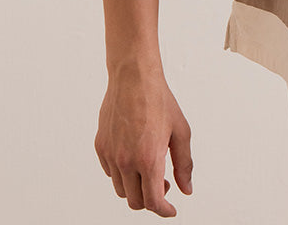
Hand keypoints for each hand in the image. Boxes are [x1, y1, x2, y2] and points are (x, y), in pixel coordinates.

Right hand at [95, 69, 192, 216]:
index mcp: (148, 159)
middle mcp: (126, 161)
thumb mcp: (181, 131)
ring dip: (136, 187)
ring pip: (121, 189)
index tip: (171, 210)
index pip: (153, 202)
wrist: (133, 77)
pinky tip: (134, 157)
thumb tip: (186, 189)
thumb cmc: (159, 100)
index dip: (163, 211)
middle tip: (163, 185)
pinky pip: (109, 173)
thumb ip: (184, 164)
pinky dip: (122, 174)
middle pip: (135, 201)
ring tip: (149, 169)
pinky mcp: (100, 147)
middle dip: (151, 200)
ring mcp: (111, 155)